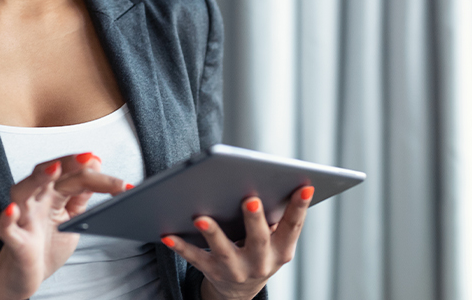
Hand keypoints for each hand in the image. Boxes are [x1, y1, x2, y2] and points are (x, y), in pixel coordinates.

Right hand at [0, 153, 128, 299]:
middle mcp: (36, 201)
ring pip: (22, 191)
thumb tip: (96, 168)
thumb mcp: (72, 219)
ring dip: (37, 178)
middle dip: (66, 163)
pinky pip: (6, 228)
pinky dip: (7, 218)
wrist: (24, 277)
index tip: (114, 176)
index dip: (92, 173)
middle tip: (87, 158)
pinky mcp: (14, 241)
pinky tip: (12, 211)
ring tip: (53, 170)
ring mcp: (23, 219)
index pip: (72, 176)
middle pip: (47, 174)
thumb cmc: (45, 247)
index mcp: (52, 195)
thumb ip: (81, 196)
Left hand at [161, 186, 313, 299]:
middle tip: (251, 200)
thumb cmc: (257, 250)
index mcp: (281, 249)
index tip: (304, 186)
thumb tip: (270, 182)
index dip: (300, 207)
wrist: (239, 290)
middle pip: (258, 238)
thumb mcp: (273, 240)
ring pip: (223, 250)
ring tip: (201, 217)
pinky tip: (167, 235)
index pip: (292, 226)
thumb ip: (274, 217)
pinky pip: (195, 258)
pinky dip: (180, 246)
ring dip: (212, 233)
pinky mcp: (212, 272)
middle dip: (255, 219)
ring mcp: (236, 269)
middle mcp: (260, 262)